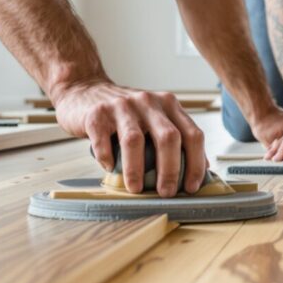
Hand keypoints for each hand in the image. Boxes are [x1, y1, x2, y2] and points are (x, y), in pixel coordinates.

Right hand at [48, 81, 207, 196]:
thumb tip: (198, 172)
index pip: (192, 134)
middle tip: (166, 192)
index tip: (191, 187)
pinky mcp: (97, 113)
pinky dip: (107, 158)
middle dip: (170, 170)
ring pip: (134, 140)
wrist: (84, 89)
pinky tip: (109, 168)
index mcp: (168, 105)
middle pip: (168, 137)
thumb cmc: (124, 114)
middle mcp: (148, 102)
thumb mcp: (154, 119)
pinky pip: (103, 140)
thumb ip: (174, 138)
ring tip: (136, 189)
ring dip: (136, 170)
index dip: (196, 163)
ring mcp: (122, 106)